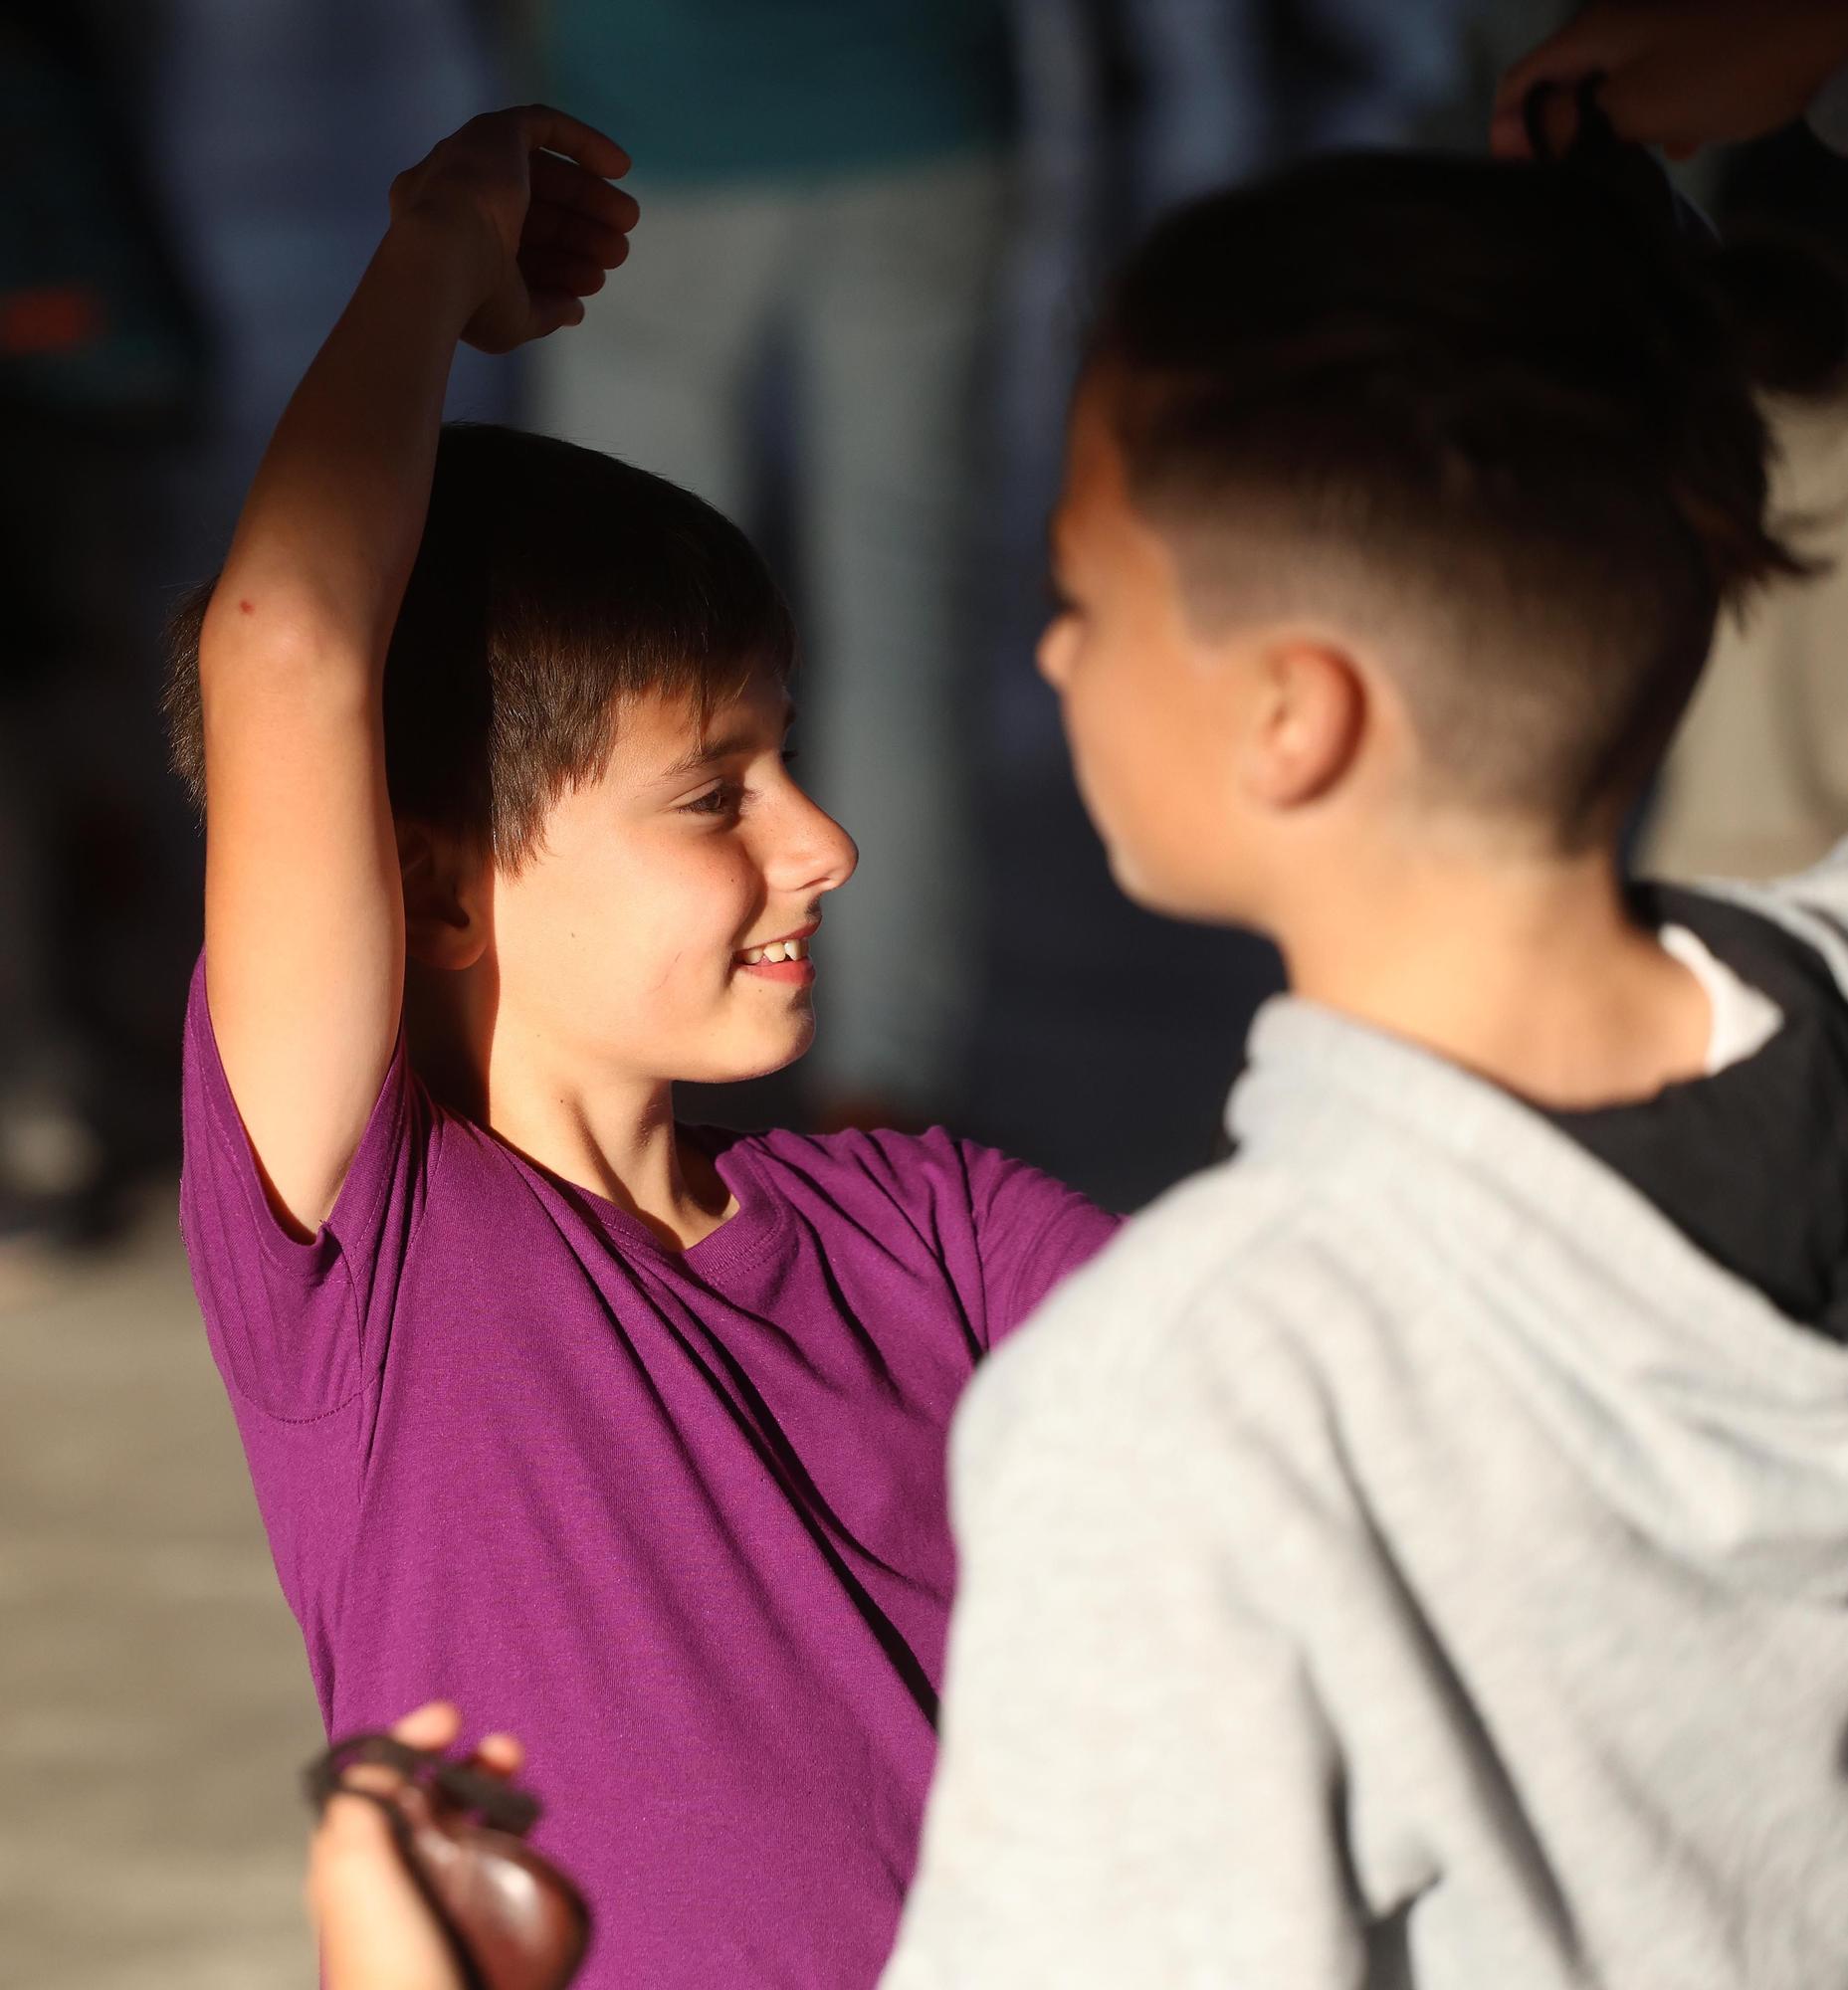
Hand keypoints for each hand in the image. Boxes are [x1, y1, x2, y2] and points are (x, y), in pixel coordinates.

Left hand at [306, 1701, 524, 1989]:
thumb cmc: (390, 1968)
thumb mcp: (355, 1876)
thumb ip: (357, 1806)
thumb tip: (375, 1761)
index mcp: (355, 1858)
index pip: (378, 1777)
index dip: (411, 1739)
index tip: (451, 1718)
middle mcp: (391, 1872)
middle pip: (428, 1794)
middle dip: (465, 1759)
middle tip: (505, 1750)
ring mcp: (433, 1896)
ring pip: (464, 1820)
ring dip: (492, 1786)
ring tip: (521, 1779)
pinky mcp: (471, 1920)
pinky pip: (491, 1857)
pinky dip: (509, 1829)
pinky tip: (526, 1830)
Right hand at [388, 105, 636, 352]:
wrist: (440, 257)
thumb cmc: (470, 299)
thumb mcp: (512, 318)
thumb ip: (544, 309)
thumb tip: (574, 309)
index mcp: (447, 240)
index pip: (513, 249)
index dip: (558, 265)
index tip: (589, 284)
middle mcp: (452, 194)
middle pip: (531, 210)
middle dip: (580, 232)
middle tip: (618, 253)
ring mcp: (469, 161)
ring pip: (540, 173)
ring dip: (588, 197)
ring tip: (628, 222)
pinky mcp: (492, 133)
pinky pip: (541, 124)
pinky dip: (582, 142)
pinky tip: (622, 168)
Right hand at [1491, 0, 1847, 160]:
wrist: (1829, 27)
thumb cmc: (1727, 69)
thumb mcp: (1636, 106)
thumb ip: (1567, 123)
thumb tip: (1509, 137)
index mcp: (1594, 30)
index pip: (1520, 83)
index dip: (1510, 134)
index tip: (1526, 179)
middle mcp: (1619, 20)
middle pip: (1565, 86)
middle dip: (1568, 136)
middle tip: (1585, 181)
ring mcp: (1662, 26)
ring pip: (1612, 89)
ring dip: (1617, 131)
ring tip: (1641, 163)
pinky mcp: (1698, 39)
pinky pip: (1656, 81)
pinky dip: (1659, 114)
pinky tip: (1684, 139)